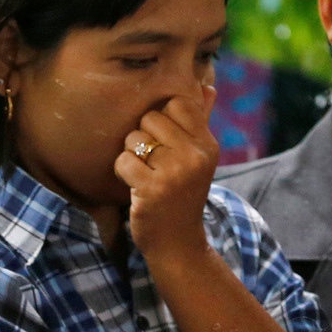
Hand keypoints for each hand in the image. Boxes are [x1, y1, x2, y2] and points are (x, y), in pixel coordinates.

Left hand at [120, 92, 222, 267]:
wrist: (179, 245)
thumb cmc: (183, 196)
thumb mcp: (198, 159)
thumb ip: (201, 121)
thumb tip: (208, 86)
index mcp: (208, 144)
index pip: (178, 102)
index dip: (163, 119)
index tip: (166, 143)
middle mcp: (196, 156)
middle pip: (150, 117)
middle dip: (144, 138)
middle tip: (154, 165)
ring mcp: (175, 173)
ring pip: (134, 137)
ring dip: (132, 156)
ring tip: (145, 176)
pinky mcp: (152, 189)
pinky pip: (123, 160)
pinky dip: (123, 173)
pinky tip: (136, 187)